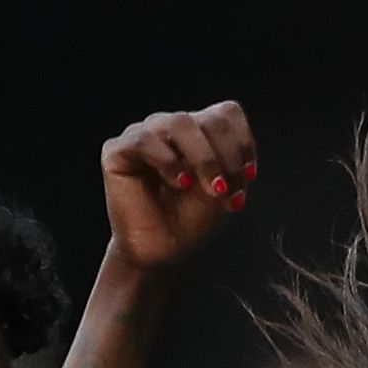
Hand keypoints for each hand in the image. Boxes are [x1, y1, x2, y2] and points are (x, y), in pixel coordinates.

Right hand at [99, 104, 254, 276]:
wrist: (162, 252)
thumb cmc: (189, 221)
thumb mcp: (223, 191)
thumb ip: (231, 165)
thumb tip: (237, 152)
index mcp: (199, 132)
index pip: (225, 114)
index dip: (242, 141)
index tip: (249, 176)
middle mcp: (171, 128)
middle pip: (207, 119)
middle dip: (225, 157)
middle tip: (226, 190)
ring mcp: (144, 135)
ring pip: (179, 123)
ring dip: (202, 158)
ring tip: (208, 189)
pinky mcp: (117, 151)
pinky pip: (143, 140)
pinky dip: (166, 159)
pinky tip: (179, 182)